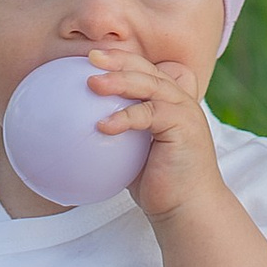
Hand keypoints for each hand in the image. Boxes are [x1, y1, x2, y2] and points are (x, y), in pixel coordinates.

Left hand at [88, 46, 222, 224]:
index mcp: (169, 102)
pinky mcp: (184, 126)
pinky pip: (149, 113)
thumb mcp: (133, 156)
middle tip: (90, 57)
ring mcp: (184, 111)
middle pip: (148, 69)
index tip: (91, 58)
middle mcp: (179, 100)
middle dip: (119, 59)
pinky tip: (101, 125)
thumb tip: (77, 131)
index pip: (145, 71)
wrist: (189, 209)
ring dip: (119, 80)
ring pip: (150, 84)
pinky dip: (125, 116)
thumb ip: (119, 136)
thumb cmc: (160, 186)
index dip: (121, 59)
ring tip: (92, 83)